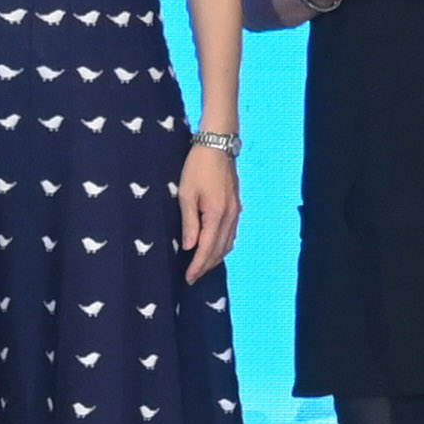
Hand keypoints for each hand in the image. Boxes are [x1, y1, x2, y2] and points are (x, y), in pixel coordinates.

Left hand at [176, 139, 241, 278]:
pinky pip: (231, 234)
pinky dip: (222, 246)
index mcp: (216, 215)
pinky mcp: (236, 206)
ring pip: (227, 243)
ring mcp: (235, 212)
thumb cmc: (198, 167)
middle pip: (219, 250)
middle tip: (193, 278)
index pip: (207, 249)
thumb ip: (189, 222)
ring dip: (215, 258)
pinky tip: (215, 248)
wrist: (218, 145)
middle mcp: (230, 217)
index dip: (198, 266)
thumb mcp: (186, 194)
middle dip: (206, 266)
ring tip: (202, 267)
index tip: (188, 278)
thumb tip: (190, 247)